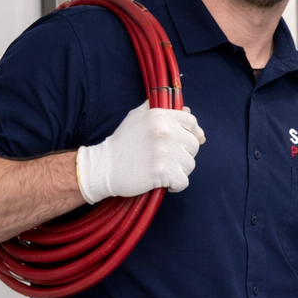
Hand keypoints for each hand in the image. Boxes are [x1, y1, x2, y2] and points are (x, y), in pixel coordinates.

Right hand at [76, 100, 205, 202]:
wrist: (104, 167)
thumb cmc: (122, 143)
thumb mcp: (137, 117)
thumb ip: (161, 111)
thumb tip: (187, 111)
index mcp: (160, 116)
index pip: (191, 121)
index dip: (192, 133)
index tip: (185, 143)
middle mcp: (164, 131)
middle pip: (193, 145)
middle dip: (184, 154)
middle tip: (167, 159)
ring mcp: (164, 151)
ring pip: (190, 164)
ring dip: (179, 171)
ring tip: (162, 170)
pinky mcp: (162, 171)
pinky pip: (183, 181)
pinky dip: (175, 186)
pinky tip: (163, 182)